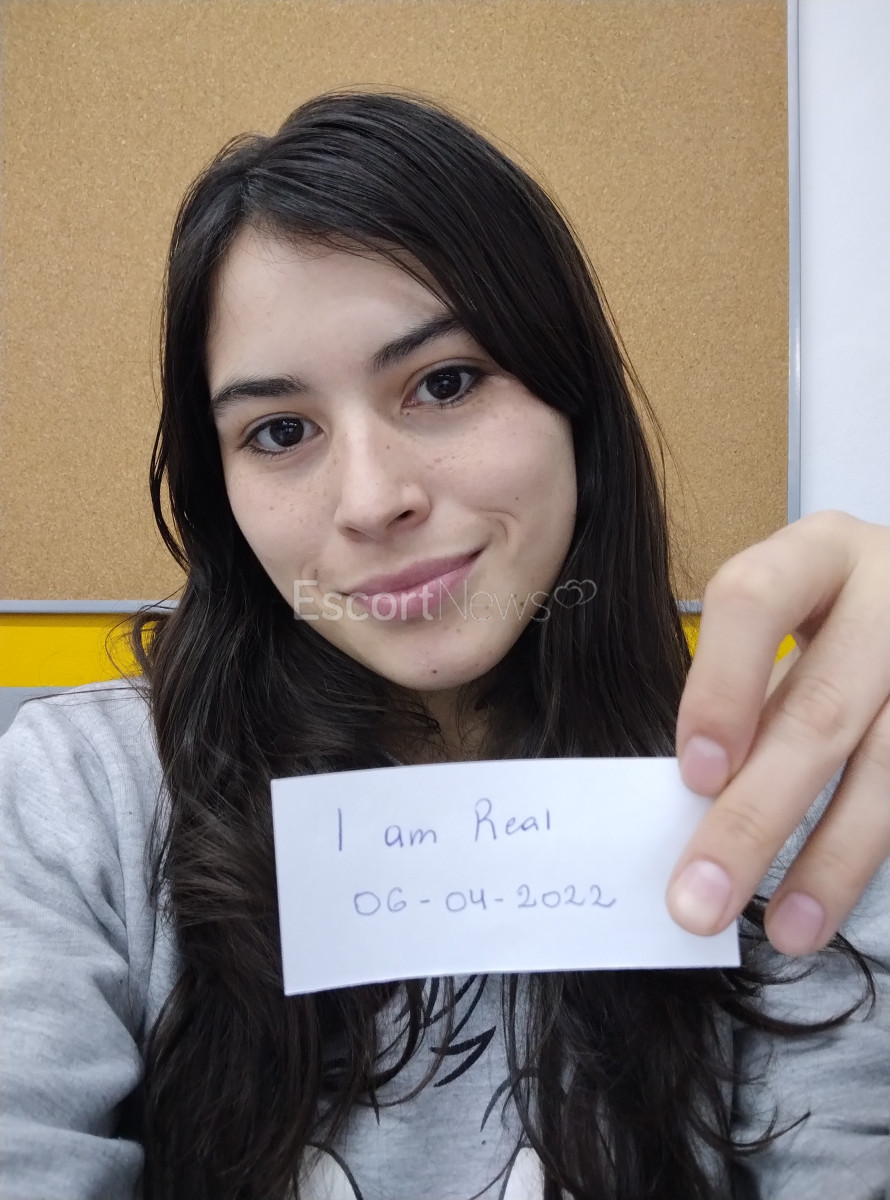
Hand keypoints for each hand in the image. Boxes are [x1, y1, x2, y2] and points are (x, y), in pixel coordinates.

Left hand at [667, 511, 889, 954]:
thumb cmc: (841, 614)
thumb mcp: (794, 617)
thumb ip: (750, 689)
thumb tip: (693, 803)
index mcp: (819, 553)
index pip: (755, 598)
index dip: (721, 686)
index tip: (695, 776)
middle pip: (821, 709)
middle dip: (756, 817)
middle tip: (700, 901)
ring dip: (832, 860)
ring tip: (787, 929)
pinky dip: (878, 851)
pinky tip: (840, 900)